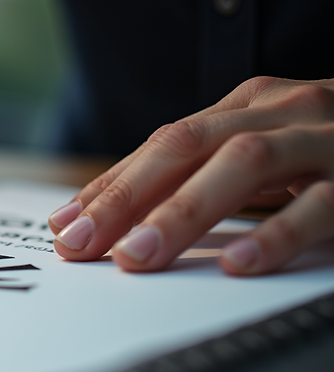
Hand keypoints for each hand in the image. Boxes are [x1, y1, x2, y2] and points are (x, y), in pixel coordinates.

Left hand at [48, 76, 333, 274]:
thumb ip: (200, 179)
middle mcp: (282, 111)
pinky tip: (239, 265)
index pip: (162, 145)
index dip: (110, 186)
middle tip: (82, 245)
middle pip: (187, 146)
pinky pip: (325, 205)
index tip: (65, 229)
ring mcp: (329, 139)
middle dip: (126, 197)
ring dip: (185, 212)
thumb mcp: (264, 155)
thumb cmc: (332, 155)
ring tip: (139, 257)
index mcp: (248, 107)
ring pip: (246, 165)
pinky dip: (278, 234)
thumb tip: (111, 221)